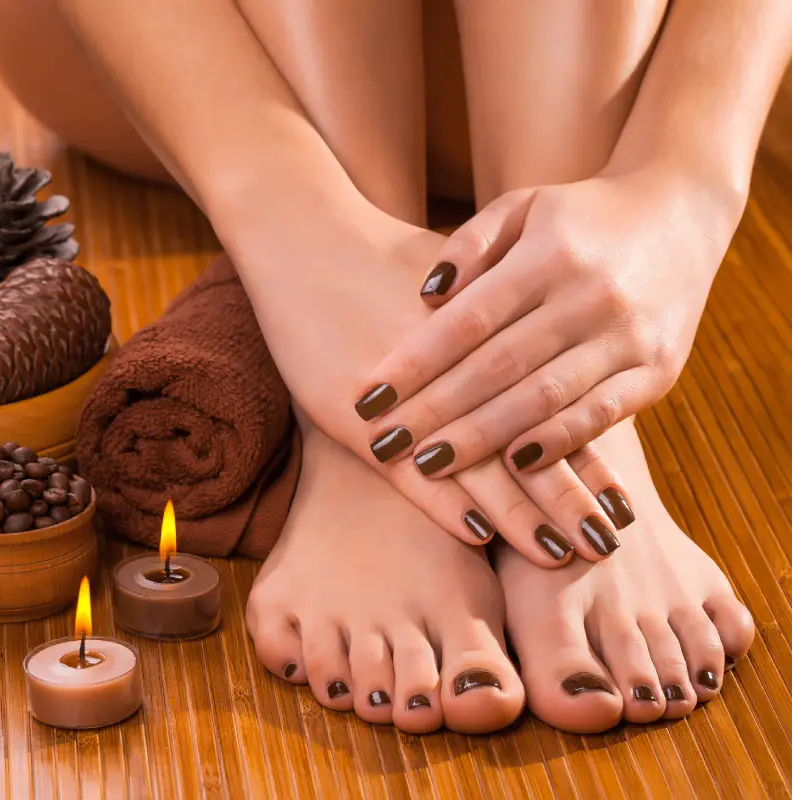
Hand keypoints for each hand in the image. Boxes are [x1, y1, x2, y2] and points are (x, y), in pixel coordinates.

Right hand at [219, 199, 630, 565]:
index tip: (622, 503)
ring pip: (474, 460)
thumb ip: (505, 317)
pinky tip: (477, 534)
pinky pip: (406, 466)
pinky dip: (444, 501)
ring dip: (517, 512)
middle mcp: (455, 365)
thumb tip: (551, 350)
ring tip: (556, 554)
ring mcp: (403, 390)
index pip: (549, 405)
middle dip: (566, 497)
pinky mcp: (351, 408)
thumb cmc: (380, 253)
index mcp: (492, 331)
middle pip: (522, 440)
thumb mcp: (456, 273)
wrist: (300, 234)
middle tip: (604, 544)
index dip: (587, 456)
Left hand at [353, 167, 741, 477]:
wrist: (682, 212)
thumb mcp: (522, 205)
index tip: (369, 397)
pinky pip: (602, 414)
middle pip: (497, 366)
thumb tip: (425, 295)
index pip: (468, 321)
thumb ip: (471, 243)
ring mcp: (629, 336)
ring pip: (545, 397)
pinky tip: (515, 466)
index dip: (415, 363)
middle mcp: (590, 296)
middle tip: (386, 444)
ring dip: (484, 438)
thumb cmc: (580, 216)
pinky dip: (559, 441)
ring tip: (431, 465)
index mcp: (549, 254)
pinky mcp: (660, 370)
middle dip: (435, 412)